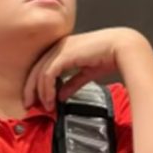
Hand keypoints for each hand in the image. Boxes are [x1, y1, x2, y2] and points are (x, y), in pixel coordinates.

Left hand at [23, 28, 143, 110]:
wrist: (124, 48)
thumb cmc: (109, 56)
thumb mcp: (86, 73)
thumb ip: (72, 83)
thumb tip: (61, 96)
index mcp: (62, 48)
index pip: (41, 67)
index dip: (35, 84)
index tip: (35, 99)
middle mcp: (58, 47)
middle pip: (35, 70)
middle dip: (30, 89)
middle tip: (28, 105)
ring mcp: (60, 49)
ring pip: (40, 73)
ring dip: (41, 92)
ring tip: (45, 106)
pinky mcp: (64, 54)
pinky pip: (48, 74)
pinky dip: (47, 89)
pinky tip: (51, 99)